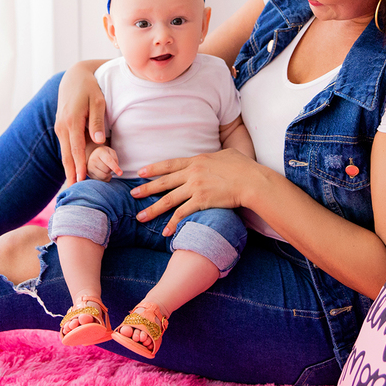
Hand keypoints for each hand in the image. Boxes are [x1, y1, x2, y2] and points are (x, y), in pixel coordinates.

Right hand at [55, 62, 107, 183]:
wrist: (74, 77)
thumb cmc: (90, 88)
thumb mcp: (98, 101)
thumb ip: (97, 121)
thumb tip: (97, 141)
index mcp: (72, 121)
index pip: (75, 149)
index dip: (78, 167)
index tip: (81, 181)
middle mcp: (62, 126)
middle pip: (66, 155)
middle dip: (70, 174)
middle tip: (73, 192)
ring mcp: (59, 127)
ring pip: (64, 152)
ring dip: (68, 169)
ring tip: (73, 185)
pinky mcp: (61, 127)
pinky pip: (65, 146)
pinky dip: (68, 160)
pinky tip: (72, 170)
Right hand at [87, 146, 121, 181]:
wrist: (93, 156)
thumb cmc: (105, 154)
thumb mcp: (111, 152)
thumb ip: (115, 159)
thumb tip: (116, 170)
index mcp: (100, 152)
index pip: (108, 161)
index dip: (115, 168)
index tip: (120, 173)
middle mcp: (93, 159)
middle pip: (106, 170)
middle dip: (111, 170)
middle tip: (110, 166)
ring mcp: (90, 167)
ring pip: (103, 176)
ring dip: (108, 175)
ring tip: (108, 171)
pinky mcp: (89, 174)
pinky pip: (100, 180)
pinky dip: (105, 179)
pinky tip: (104, 174)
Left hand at [129, 149, 259, 236]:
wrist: (252, 181)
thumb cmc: (244, 167)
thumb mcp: (226, 155)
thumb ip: (213, 158)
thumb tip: (212, 160)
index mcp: (197, 160)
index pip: (170, 164)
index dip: (154, 169)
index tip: (141, 172)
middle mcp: (193, 173)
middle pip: (164, 182)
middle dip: (146, 189)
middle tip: (133, 194)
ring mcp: (196, 187)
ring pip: (168, 200)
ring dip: (153, 209)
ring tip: (140, 217)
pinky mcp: (202, 201)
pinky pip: (183, 213)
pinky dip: (173, 223)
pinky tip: (165, 231)